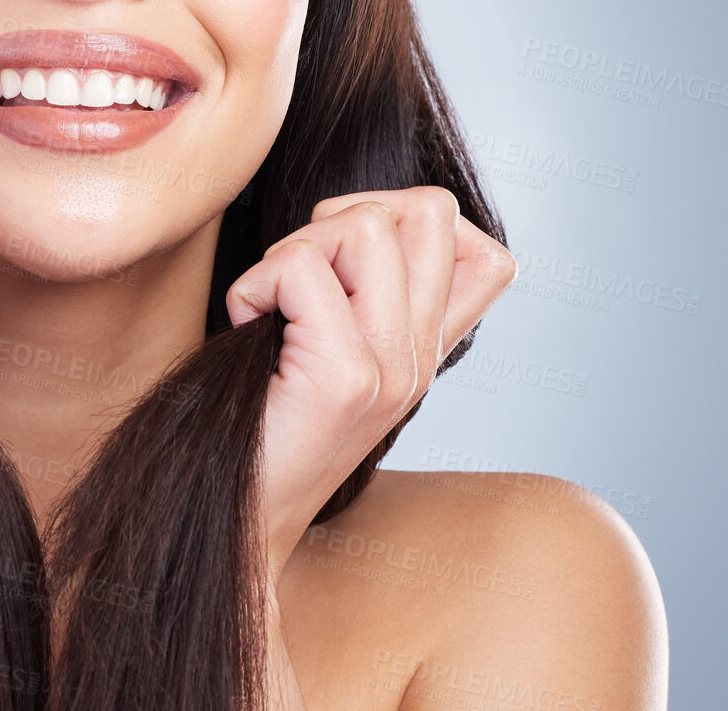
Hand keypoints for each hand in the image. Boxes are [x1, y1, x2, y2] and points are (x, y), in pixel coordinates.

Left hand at [226, 186, 517, 577]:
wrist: (237, 518)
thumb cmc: (260, 420)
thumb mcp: (329, 348)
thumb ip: (363, 293)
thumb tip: (354, 215)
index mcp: (423, 351)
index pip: (489, 257)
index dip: (416, 220)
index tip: (348, 262)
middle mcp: (422, 359)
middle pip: (430, 210)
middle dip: (346, 218)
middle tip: (300, 280)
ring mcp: (394, 369)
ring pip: (364, 224)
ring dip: (296, 249)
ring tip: (274, 307)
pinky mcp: (346, 377)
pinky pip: (299, 268)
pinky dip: (254, 285)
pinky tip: (250, 330)